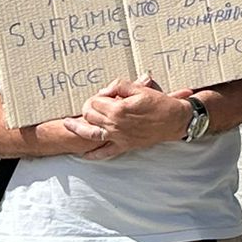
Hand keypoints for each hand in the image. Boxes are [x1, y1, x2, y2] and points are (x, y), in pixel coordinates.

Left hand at [65, 75, 188, 159]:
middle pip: (90, 115)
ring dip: (77, 128)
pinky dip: (93, 155)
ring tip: (67, 124)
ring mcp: (118, 137)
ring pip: (90, 134)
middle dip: (87, 107)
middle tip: (91, 103)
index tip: (104, 94)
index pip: (96, 101)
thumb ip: (120, 85)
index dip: (97, 96)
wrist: (175, 120)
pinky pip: (105, 153)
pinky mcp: (124, 146)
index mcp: (118, 109)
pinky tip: (84, 154)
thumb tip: (104, 91)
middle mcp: (115, 125)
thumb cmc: (160, 103)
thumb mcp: (141, 89)